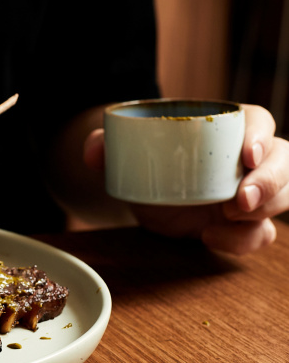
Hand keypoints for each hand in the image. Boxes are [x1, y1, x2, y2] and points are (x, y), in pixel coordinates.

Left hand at [83, 104, 288, 253]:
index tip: (246, 154)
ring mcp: (251, 191)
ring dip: (265, 210)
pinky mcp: (244, 223)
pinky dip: (242, 240)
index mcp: (227, 127)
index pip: (258, 121)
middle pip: (283, 161)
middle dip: (271, 181)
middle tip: (239, 200)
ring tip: (227, 218)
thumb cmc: (145, 158)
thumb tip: (92, 152)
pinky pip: (260, 234)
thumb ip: (104, 145)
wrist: (145, 190)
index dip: (260, 136)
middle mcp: (248, 158)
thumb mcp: (122, 148)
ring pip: (284, 197)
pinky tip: (210, 239)